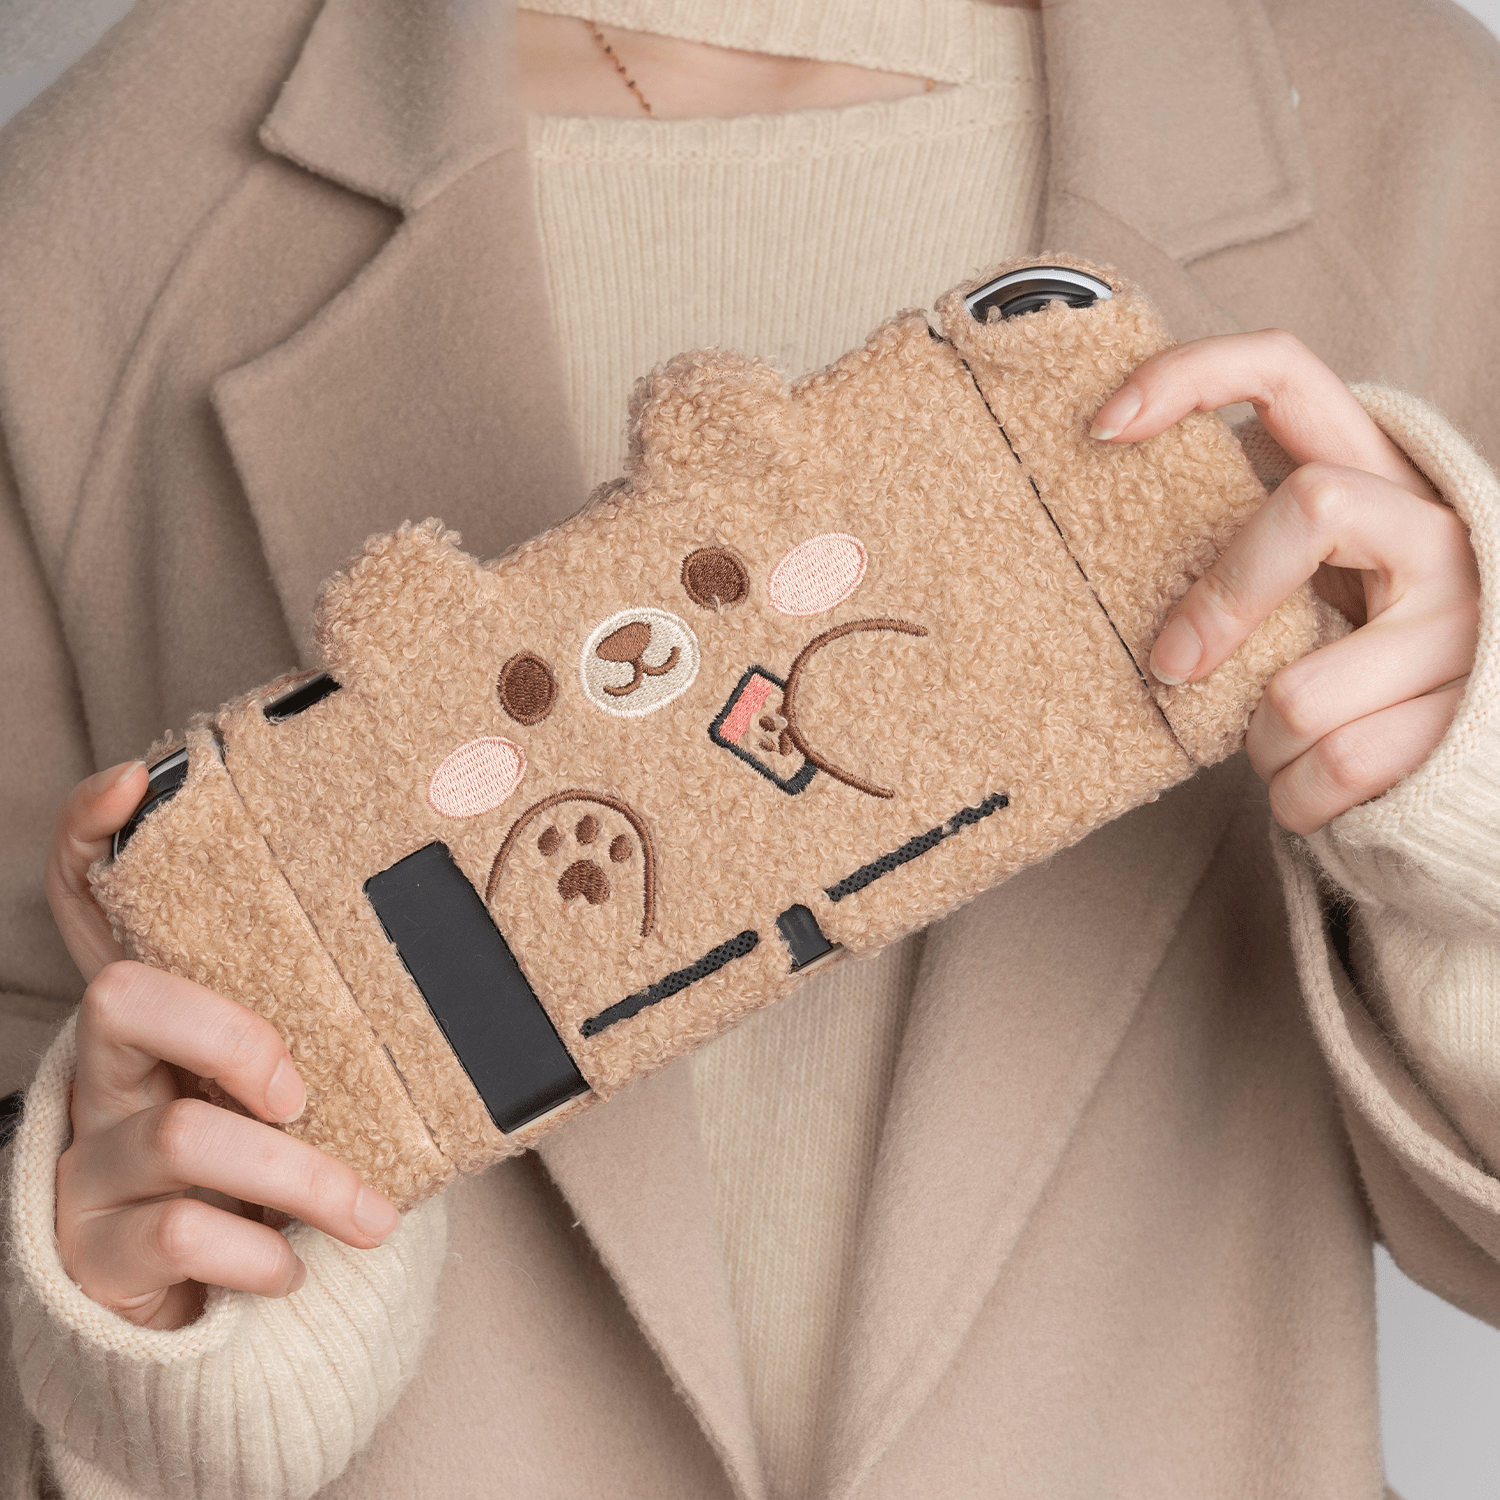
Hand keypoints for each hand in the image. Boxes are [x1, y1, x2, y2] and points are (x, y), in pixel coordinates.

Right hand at [44, 764, 399, 1329]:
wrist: (204, 1282)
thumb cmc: (265, 1151)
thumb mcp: (286, 1082)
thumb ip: (328, 1026)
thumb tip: (473, 966)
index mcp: (160, 1016)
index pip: (85, 900)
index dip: (88, 837)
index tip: (139, 781)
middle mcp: (108, 1071)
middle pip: (123, 999)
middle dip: (232, 1036)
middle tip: (302, 1089)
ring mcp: (94, 1156)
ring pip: (180, 1135)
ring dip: (297, 1179)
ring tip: (369, 1216)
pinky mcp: (99, 1245)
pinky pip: (179, 1233)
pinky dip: (258, 1255)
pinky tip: (294, 1265)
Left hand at [1090, 330, 1479, 833]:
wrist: (1464, 767)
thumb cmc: (1352, 668)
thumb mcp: (1307, 589)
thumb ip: (1246, 547)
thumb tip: (1115, 535)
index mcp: (1379, 476)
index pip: (1286, 371)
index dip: (1192, 375)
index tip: (1103, 426)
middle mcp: (1438, 528)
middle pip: (1311, 505)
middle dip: (1220, 601)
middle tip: (1171, 666)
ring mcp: (1466, 620)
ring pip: (1300, 690)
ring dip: (1260, 739)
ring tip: (1278, 742)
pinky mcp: (1466, 714)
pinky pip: (1332, 765)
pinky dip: (1294, 796)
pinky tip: (1308, 788)